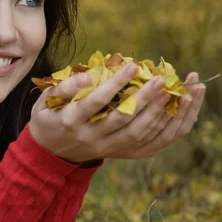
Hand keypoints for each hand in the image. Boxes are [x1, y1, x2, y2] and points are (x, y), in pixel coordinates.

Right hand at [29, 65, 204, 162]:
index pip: (97, 101)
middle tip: (161, 79)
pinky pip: (146, 146)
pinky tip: (175, 113)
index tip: (133, 66)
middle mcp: (90, 138)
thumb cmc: (49, 116)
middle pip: (122, 120)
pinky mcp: (118, 154)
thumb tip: (89, 76)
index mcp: (71, 121)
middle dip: (144, 99)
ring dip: (158, 114)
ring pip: (137, 135)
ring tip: (173, 93)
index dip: (116, 84)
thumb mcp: (47, 100)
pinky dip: (162, 130)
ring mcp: (105, 149)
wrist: (50, 152)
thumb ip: (66, 86)